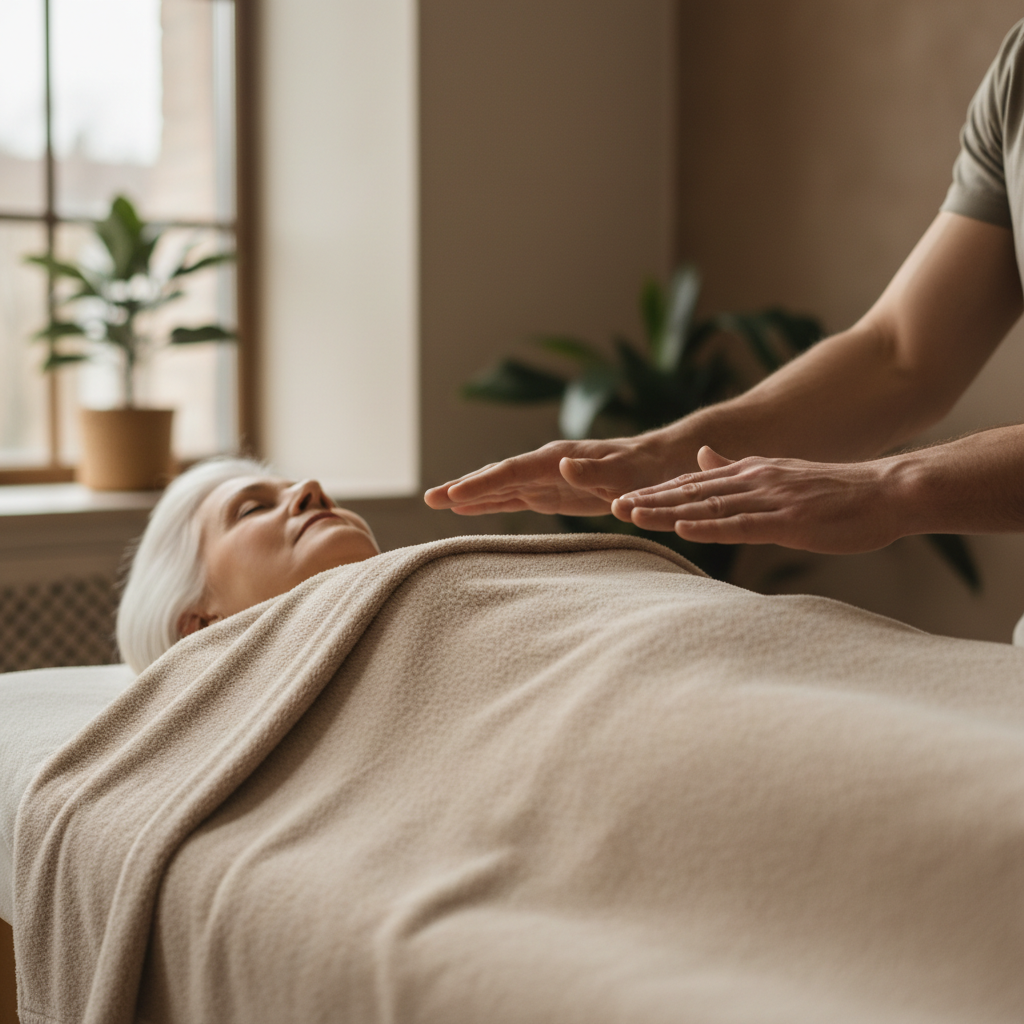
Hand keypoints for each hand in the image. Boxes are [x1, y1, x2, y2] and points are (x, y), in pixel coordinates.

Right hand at [424, 434, 680, 516]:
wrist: (660, 463)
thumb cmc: (645, 470)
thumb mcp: (625, 474)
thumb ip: (594, 471)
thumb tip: (562, 465)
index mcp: (558, 459)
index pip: (511, 472)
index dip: (482, 484)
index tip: (454, 496)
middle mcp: (545, 464)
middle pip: (495, 477)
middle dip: (463, 487)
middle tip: (430, 499)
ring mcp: (545, 477)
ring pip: (499, 487)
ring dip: (469, 495)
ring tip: (436, 502)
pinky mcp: (551, 491)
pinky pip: (513, 497)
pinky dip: (489, 502)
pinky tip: (468, 509)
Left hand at [612, 446, 903, 553]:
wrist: (887, 491)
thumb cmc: (835, 491)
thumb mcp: (778, 473)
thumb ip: (736, 469)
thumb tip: (702, 459)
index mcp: (750, 473)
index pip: (693, 485)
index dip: (656, 493)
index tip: (621, 500)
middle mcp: (753, 481)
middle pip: (691, 493)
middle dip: (649, 501)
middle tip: (611, 508)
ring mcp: (769, 500)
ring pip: (708, 506)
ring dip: (667, 512)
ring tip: (633, 516)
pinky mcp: (788, 520)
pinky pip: (741, 525)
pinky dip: (710, 527)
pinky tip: (683, 529)